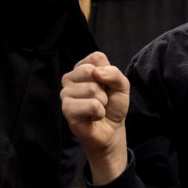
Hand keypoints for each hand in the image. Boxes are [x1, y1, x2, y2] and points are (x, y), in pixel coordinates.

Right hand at [61, 51, 128, 181]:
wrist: (111, 130)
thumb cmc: (113, 106)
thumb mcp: (122, 86)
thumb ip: (114, 73)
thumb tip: (96, 72)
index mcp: (81, 68)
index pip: (96, 57)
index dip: (108, 73)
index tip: (106, 85)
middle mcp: (69, 78)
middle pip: (91, 71)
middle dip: (104, 88)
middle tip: (102, 98)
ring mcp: (65, 93)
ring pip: (91, 89)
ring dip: (102, 102)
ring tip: (97, 108)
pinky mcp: (67, 109)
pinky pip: (90, 105)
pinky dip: (99, 112)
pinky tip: (93, 116)